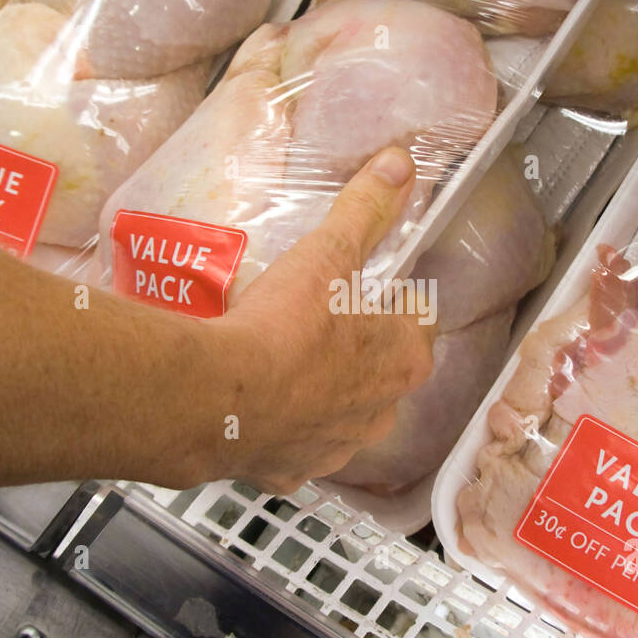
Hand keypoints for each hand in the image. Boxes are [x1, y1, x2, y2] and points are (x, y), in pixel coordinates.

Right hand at [212, 147, 435, 493]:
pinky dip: (282, 430)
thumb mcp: (328, 255)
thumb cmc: (284, 326)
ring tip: (282, 363)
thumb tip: (400, 164)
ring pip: (341, 415)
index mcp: (405, 360)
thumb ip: (366, 210)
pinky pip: (295, 447)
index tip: (363, 291)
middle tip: (316, 324)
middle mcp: (383, 413)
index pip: (417, 322)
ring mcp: (339, 449)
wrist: (220, 398)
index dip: (392, 303)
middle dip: (357, 351)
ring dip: (322, 393)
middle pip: (381, 372)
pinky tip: (257, 406)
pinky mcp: (293, 472)